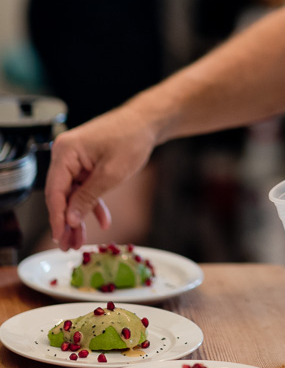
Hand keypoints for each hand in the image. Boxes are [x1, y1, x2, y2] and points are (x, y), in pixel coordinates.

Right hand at [45, 106, 155, 250]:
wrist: (147, 122)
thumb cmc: (132, 139)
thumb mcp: (111, 174)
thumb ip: (88, 197)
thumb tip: (69, 220)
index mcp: (66, 151)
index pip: (54, 190)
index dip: (56, 217)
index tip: (60, 237)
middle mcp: (65, 154)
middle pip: (61, 194)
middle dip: (66, 221)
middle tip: (68, 246)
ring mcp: (75, 158)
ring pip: (73, 194)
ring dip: (78, 216)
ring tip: (80, 241)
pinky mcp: (86, 162)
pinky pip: (84, 187)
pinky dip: (92, 203)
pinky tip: (102, 221)